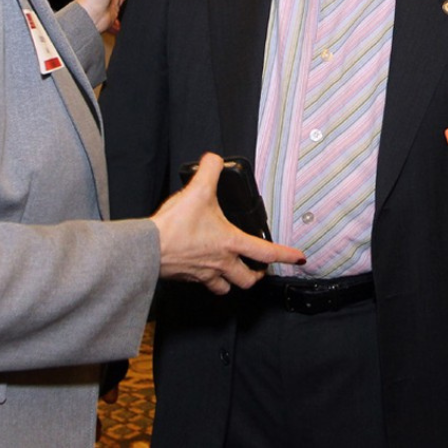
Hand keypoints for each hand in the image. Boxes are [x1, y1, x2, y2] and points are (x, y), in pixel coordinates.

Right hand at [150, 153, 305, 292]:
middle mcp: (221, 262)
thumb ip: (209, 170)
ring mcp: (205, 274)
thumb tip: (213, 159)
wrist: (148, 250)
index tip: (298, 257)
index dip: (286, 254)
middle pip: (249, 280)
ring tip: (233, 273)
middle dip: (257, 276)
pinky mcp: (188, 278)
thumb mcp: (197, 191)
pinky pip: (204, 284)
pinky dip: (208, 280)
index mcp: (231, 243)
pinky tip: (203, 269)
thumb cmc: (175, 227)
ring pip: (227, 288)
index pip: (267, 252)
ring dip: (233, 282)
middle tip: (259, 268)